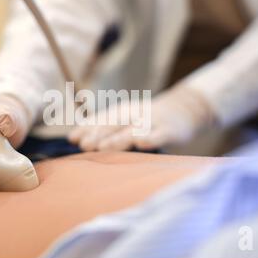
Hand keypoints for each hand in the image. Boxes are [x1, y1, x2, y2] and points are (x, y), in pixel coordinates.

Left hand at [68, 85, 214, 150]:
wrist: (184, 110)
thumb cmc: (147, 120)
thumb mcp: (125, 120)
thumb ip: (102, 129)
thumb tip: (73, 138)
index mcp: (122, 112)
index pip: (102, 119)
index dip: (87, 128)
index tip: (72, 139)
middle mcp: (135, 114)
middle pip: (115, 124)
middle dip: (98, 134)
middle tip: (84, 145)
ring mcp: (152, 122)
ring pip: (134, 130)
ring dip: (118, 138)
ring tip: (104, 147)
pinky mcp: (169, 130)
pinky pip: (159, 135)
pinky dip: (151, 138)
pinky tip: (142, 144)